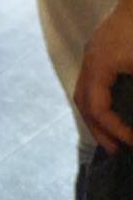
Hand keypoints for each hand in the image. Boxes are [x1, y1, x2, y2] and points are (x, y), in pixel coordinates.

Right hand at [76, 0, 132, 152]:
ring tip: (115, 136)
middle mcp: (92, 58)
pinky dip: (101, 100)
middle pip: (82, 100)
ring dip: (97, 115)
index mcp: (100, 64)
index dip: (114, 130)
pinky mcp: (104, 47)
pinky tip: (118, 108)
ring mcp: (95, 50)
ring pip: (85, 89)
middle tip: (116, 152)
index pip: (97, 107)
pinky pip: (93, 80)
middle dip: (98, 129)